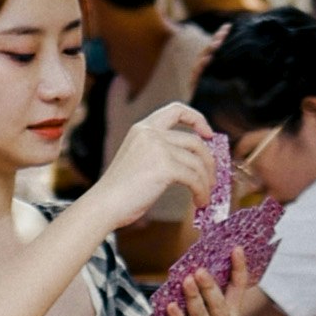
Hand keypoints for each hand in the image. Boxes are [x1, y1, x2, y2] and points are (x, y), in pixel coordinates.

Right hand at [92, 100, 216, 229]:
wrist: (104, 205)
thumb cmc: (120, 191)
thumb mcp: (138, 160)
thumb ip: (159, 152)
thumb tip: (191, 161)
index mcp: (142, 129)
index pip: (176, 110)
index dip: (197, 119)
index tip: (208, 134)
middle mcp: (150, 133)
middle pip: (194, 141)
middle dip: (208, 161)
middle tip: (212, 179)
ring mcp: (157, 148)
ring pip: (197, 162)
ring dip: (206, 182)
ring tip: (205, 197)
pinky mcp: (164, 167)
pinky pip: (194, 178)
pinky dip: (201, 191)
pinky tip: (199, 202)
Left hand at [156, 249, 246, 315]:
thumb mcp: (204, 313)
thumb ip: (205, 293)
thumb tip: (195, 263)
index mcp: (230, 313)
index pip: (239, 288)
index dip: (239, 268)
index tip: (237, 249)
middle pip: (219, 303)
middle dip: (210, 287)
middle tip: (199, 270)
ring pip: (201, 315)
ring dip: (193, 298)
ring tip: (186, 281)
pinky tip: (170, 306)